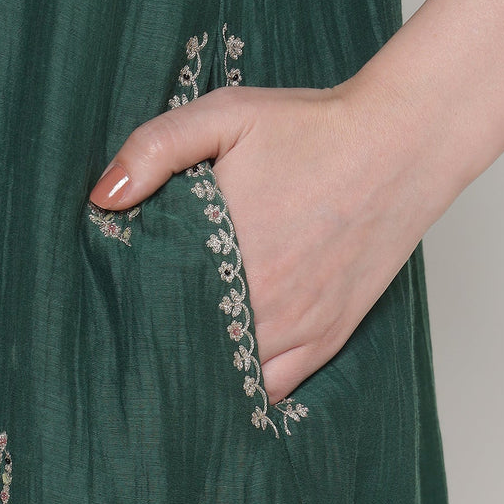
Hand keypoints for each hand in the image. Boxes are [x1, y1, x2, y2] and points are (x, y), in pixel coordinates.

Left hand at [88, 79, 440, 400]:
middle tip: (132, 345)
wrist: (401, 141)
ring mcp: (299, 324)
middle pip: (189, 348)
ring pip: (232, 377)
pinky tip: (227, 383)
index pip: (154, 306)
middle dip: (160, 349)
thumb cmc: (313, 127)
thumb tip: (103, 198)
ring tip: (172, 367)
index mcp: (224, 250)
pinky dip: (251, 388)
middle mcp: (262, 299)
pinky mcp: (331, 334)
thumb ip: (155, 148)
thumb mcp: (225, 115)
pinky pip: (280, 387)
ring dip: (202, 373)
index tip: (112, 309)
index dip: (129, 312)